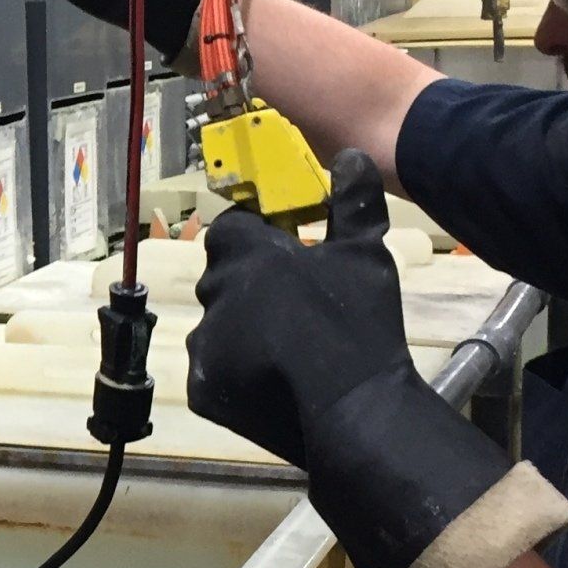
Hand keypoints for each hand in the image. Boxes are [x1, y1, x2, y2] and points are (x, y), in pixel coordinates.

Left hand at [188, 151, 537, 567]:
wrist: (352, 411)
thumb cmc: (359, 324)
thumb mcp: (365, 255)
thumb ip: (352, 203)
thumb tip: (349, 157)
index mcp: (244, 253)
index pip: (232, 226)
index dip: (257, 234)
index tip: (285, 247)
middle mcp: (214, 293)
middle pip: (223, 276)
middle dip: (251, 282)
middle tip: (295, 300)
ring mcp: (204, 344)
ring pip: (217, 324)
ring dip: (242, 328)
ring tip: (289, 346)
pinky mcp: (203, 389)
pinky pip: (214, 369)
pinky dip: (236, 370)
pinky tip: (274, 378)